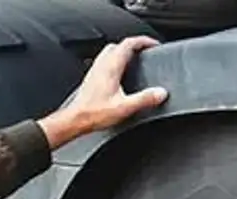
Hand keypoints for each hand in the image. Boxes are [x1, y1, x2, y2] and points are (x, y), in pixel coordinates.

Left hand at [38, 35, 168, 147]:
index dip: (144, 41)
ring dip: (123, 52)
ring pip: (110, 52)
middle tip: (145, 51)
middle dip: (134, 45)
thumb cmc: (94, 114)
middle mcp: (102, 65)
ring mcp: (95, 70)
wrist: (75, 120)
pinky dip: (115, 61)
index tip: (154, 44)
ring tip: (134, 60)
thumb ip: (144, 99)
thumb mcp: (124, 108)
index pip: (129, 43)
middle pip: (119, 45)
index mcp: (111, 67)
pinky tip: (118, 74)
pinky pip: (104, 61)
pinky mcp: (91, 77)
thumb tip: (161, 93)